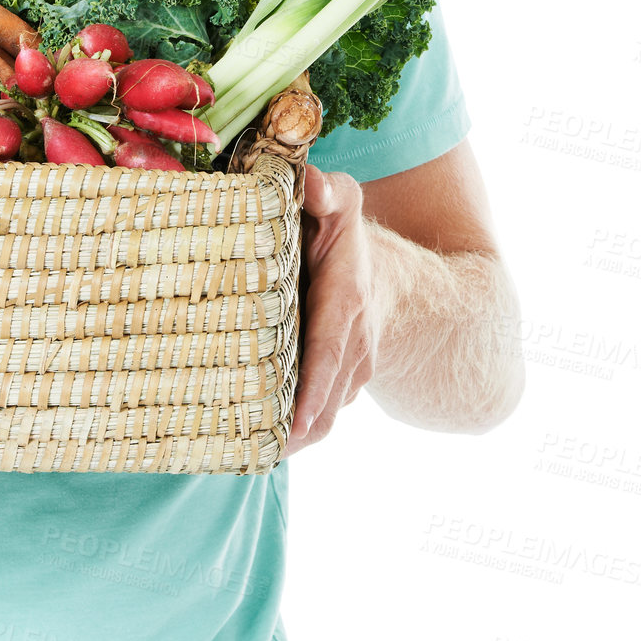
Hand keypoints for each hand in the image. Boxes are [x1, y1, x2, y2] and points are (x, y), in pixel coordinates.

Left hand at [280, 165, 378, 459]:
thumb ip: (326, 193)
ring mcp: (351, 368)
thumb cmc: (348, 231)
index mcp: (346, 301)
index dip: (313, 390)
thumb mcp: (343, 202)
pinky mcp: (341, 381)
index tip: (294, 424)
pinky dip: (297, 429)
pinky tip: (261, 443)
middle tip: (257, 456)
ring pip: (325, 413)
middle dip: (297, 432)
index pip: (329, 352)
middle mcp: (353, 343)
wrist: (390, 271)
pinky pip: (322, 410)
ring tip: (251, 456)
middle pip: (326, 400)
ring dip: (294, 437)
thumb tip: (309, 184)